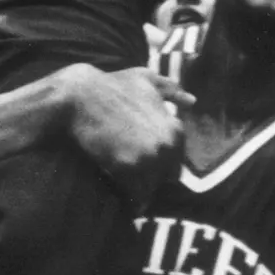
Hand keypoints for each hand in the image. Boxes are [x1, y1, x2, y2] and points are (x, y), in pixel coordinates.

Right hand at [56, 65, 192, 209]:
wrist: (81, 93)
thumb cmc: (113, 84)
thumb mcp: (147, 79)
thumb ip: (172, 90)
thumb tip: (192, 101)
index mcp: (175, 130)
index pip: (176, 162)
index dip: (161, 162)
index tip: (145, 161)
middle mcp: (167, 146)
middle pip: (165, 178)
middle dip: (152, 176)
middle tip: (134, 171)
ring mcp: (148, 158)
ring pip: (150, 188)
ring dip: (139, 188)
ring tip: (124, 180)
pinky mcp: (127, 168)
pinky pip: (134, 194)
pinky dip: (128, 195)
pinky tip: (118, 188)